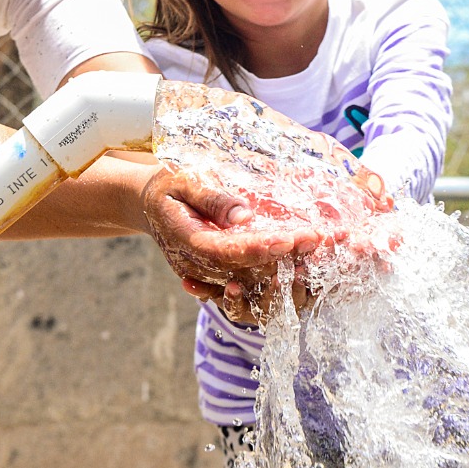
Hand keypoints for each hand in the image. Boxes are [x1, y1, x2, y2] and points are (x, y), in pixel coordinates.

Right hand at [141, 162, 319, 291]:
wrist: (148, 204)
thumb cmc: (168, 185)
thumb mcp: (183, 181)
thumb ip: (212, 198)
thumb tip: (244, 216)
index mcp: (186, 241)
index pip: (226, 252)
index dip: (259, 249)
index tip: (290, 238)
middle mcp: (196, 266)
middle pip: (245, 273)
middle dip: (285, 259)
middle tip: (320, 241)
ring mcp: (206, 276)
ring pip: (251, 285)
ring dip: (288, 272)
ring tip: (320, 252)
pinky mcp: (217, 277)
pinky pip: (249, 286)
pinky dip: (279, 278)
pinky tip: (306, 265)